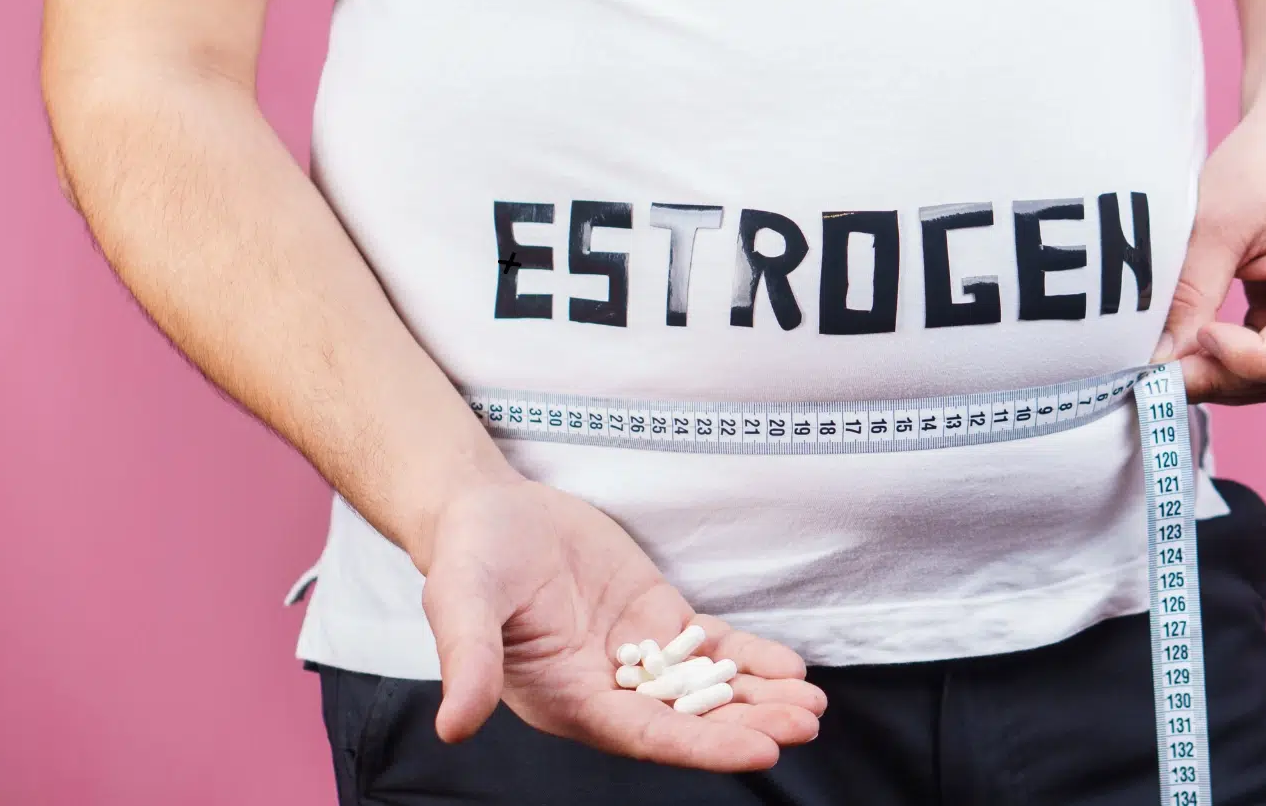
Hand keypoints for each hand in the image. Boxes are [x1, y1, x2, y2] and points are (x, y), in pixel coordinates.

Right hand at [419, 478, 825, 770]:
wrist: (490, 514)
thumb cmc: (469, 559)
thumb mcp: (460, 601)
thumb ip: (467, 661)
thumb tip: (453, 726)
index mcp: (567, 701)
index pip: (646, 736)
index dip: (703, 745)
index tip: (760, 751)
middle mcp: (608, 690)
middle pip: (689, 719)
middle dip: (747, 724)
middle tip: (804, 724)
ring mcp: (638, 657)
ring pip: (708, 687)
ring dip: (759, 697)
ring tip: (812, 703)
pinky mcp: (657, 621)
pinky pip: (712, 647)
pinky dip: (750, 657)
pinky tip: (790, 668)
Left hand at [1152, 89, 1265, 404]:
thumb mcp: (1217, 224)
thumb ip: (1192, 295)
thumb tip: (1159, 362)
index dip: (1246, 362)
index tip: (1196, 337)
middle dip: (1223, 376)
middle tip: (1156, 374)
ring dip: (1220, 372)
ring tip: (1165, 363)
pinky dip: (1227, 355)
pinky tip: (1186, 346)